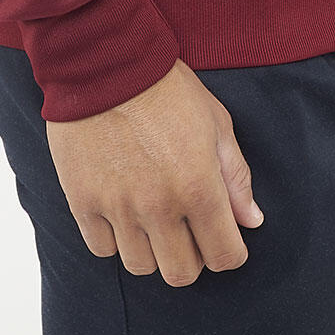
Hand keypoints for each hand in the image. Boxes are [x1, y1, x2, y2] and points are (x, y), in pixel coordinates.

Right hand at [45, 58, 264, 285]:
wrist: (105, 60)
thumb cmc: (166, 87)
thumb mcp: (215, 122)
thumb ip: (235, 176)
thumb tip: (251, 221)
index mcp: (198, 186)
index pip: (224, 256)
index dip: (229, 252)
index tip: (224, 240)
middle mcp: (159, 206)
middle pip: (181, 273)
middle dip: (192, 257)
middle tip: (188, 230)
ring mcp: (118, 207)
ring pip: (140, 266)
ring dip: (152, 249)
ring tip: (152, 217)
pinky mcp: (83, 201)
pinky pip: (102, 249)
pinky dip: (114, 238)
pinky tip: (121, 211)